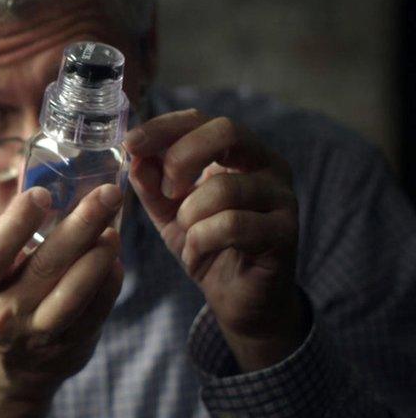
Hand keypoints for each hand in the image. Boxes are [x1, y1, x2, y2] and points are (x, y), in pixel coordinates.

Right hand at [0, 185, 123, 417]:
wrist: (1, 372)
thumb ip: (9, 236)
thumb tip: (46, 178)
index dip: (17, 221)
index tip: (42, 193)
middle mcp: (2, 314)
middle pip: (44, 265)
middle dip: (80, 225)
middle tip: (107, 194)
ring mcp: (37, 335)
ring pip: (73, 293)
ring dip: (98, 258)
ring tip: (113, 229)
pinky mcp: (68, 348)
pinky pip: (95, 311)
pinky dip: (108, 281)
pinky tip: (114, 258)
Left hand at [124, 109, 306, 371]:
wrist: (239, 299)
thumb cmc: (207, 245)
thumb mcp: (168, 210)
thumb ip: (151, 182)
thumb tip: (135, 155)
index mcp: (239, 151)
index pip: (201, 119)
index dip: (163, 127)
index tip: (131, 144)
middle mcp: (268, 164)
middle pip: (226, 131)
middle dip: (183, 158)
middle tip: (167, 192)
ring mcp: (282, 196)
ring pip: (224, 187)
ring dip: (190, 214)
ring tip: (187, 233)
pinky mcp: (286, 232)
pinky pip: (233, 225)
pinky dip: (203, 241)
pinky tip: (198, 255)